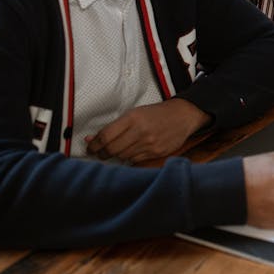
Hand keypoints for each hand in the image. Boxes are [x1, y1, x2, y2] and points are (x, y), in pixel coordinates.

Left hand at [85, 97, 211, 163]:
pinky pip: (134, 160)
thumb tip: (91, 139)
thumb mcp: (135, 113)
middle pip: (112, 149)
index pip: (105, 136)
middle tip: (98, 153)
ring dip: (115, 156)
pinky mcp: (156, 153)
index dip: (94, 145)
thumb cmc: (157, 113)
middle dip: (101, 153)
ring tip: (115, 151)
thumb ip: (114, 127)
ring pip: (122, 156)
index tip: (90, 147)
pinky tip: (130, 152)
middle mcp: (141, 131)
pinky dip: (129, 158)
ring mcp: (149, 143)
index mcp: (133, 118)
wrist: (183, 116)